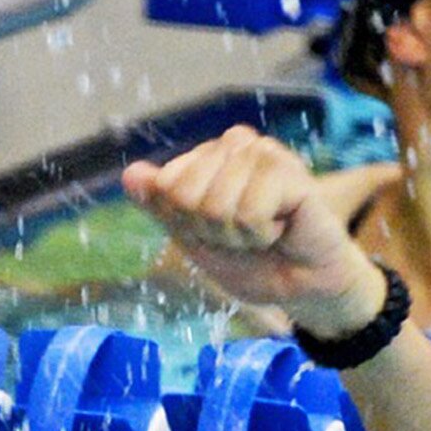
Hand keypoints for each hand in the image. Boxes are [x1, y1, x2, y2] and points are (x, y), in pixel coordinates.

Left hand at [121, 126, 385, 337]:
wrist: (300, 286)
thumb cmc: (250, 259)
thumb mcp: (192, 236)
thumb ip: (161, 206)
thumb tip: (130, 173)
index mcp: (207, 155)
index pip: (164, 186)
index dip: (186, 222)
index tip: (216, 231)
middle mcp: (235, 144)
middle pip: (184, 194)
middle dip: (209, 229)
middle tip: (242, 234)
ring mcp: (263, 152)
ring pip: (214, 205)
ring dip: (236, 235)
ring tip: (263, 232)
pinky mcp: (289, 170)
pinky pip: (247, 212)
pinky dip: (260, 234)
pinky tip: (282, 229)